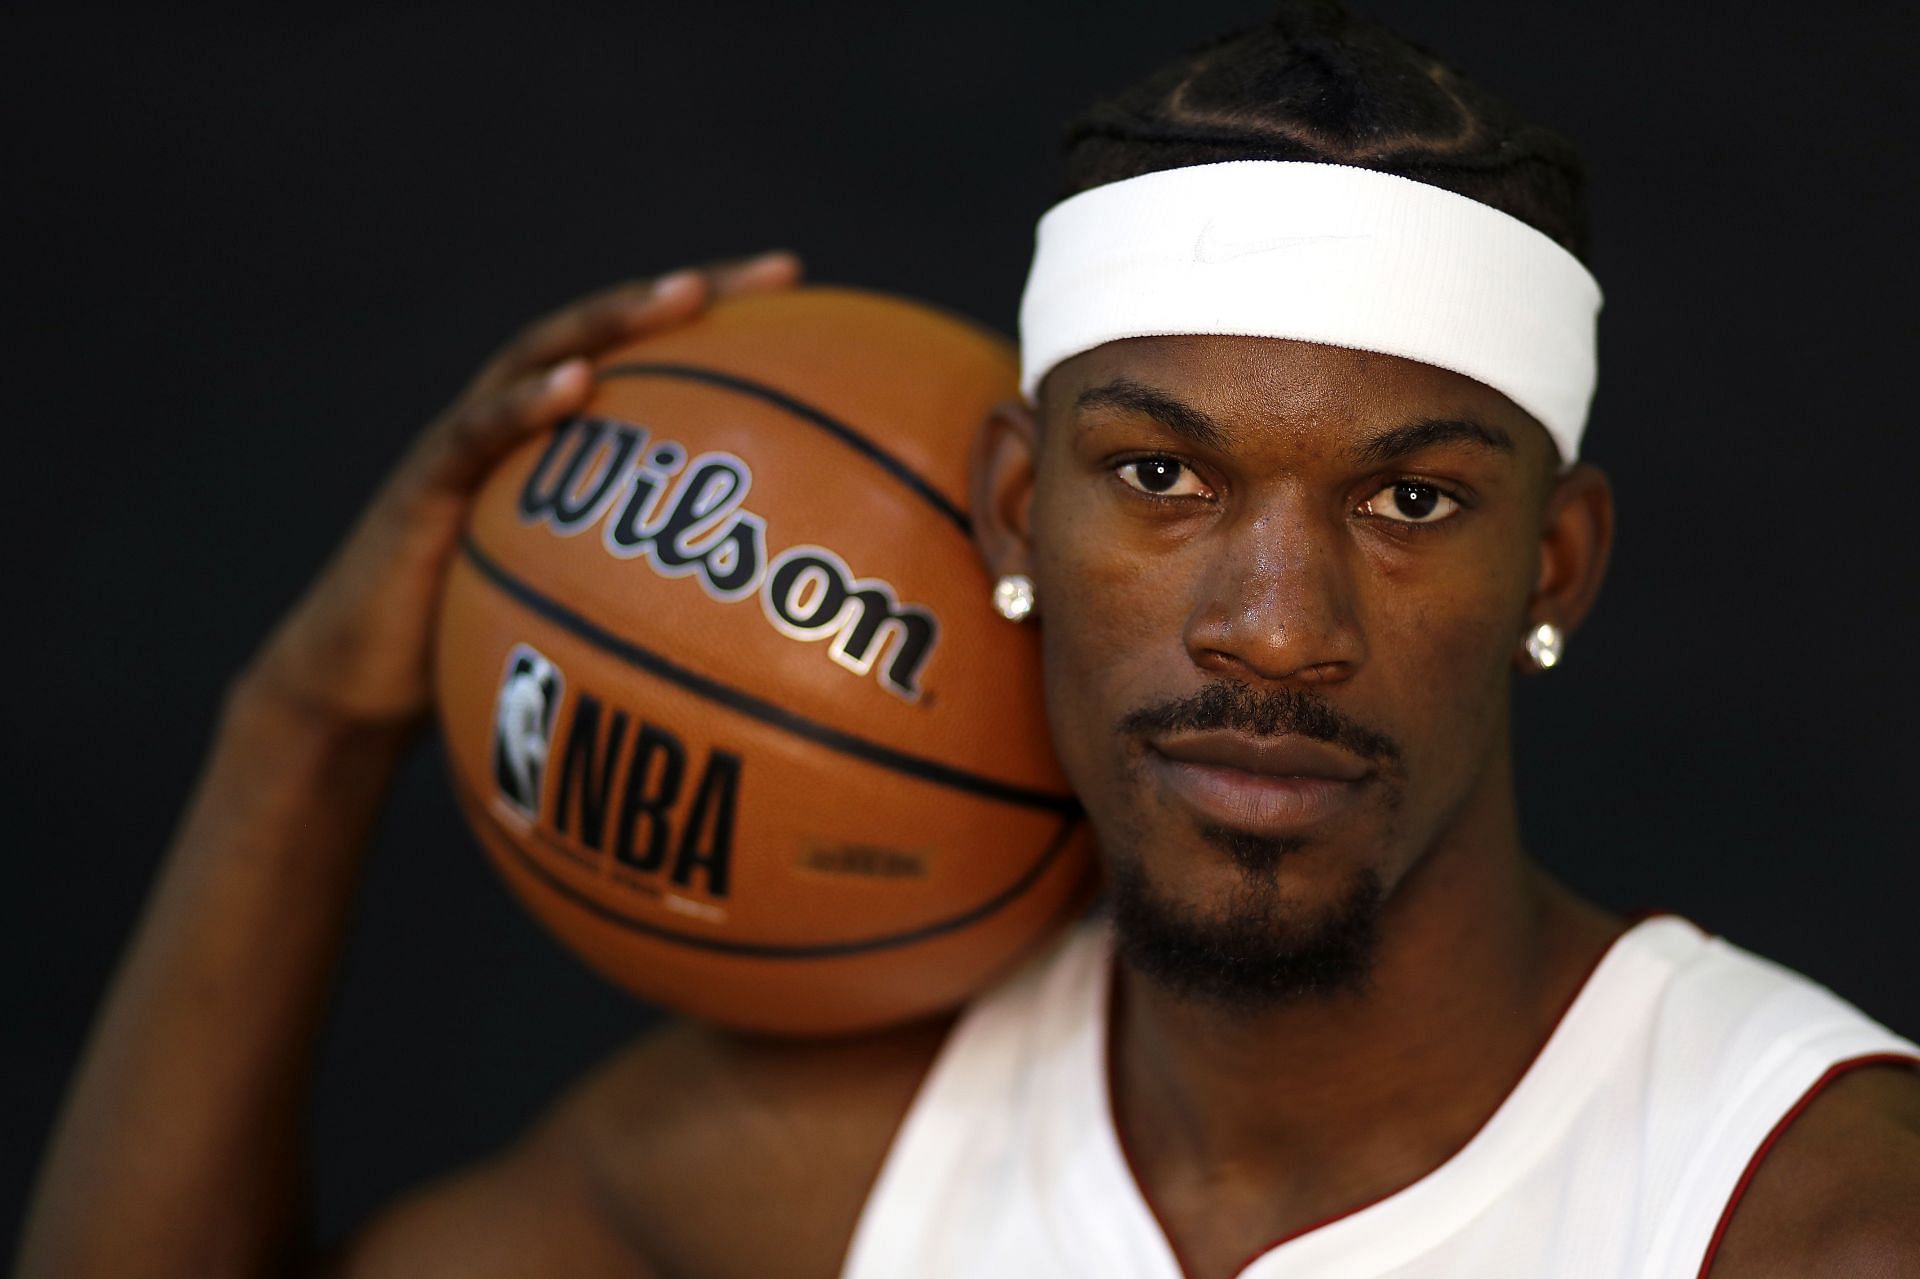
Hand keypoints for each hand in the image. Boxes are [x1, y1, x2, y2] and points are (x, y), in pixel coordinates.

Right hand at [235, 250, 803, 732]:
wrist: (364, 685)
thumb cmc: (480, 648)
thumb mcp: (583, 612)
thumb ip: (654, 596)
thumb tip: (767, 633)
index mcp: (560, 441)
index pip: (648, 360)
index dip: (722, 318)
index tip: (800, 288)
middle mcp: (518, 422)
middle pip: (608, 334)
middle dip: (692, 294)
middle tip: (776, 275)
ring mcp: (466, 445)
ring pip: (541, 358)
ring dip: (613, 323)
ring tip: (682, 296)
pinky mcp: (423, 487)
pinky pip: (475, 436)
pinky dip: (523, 405)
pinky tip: (575, 383)